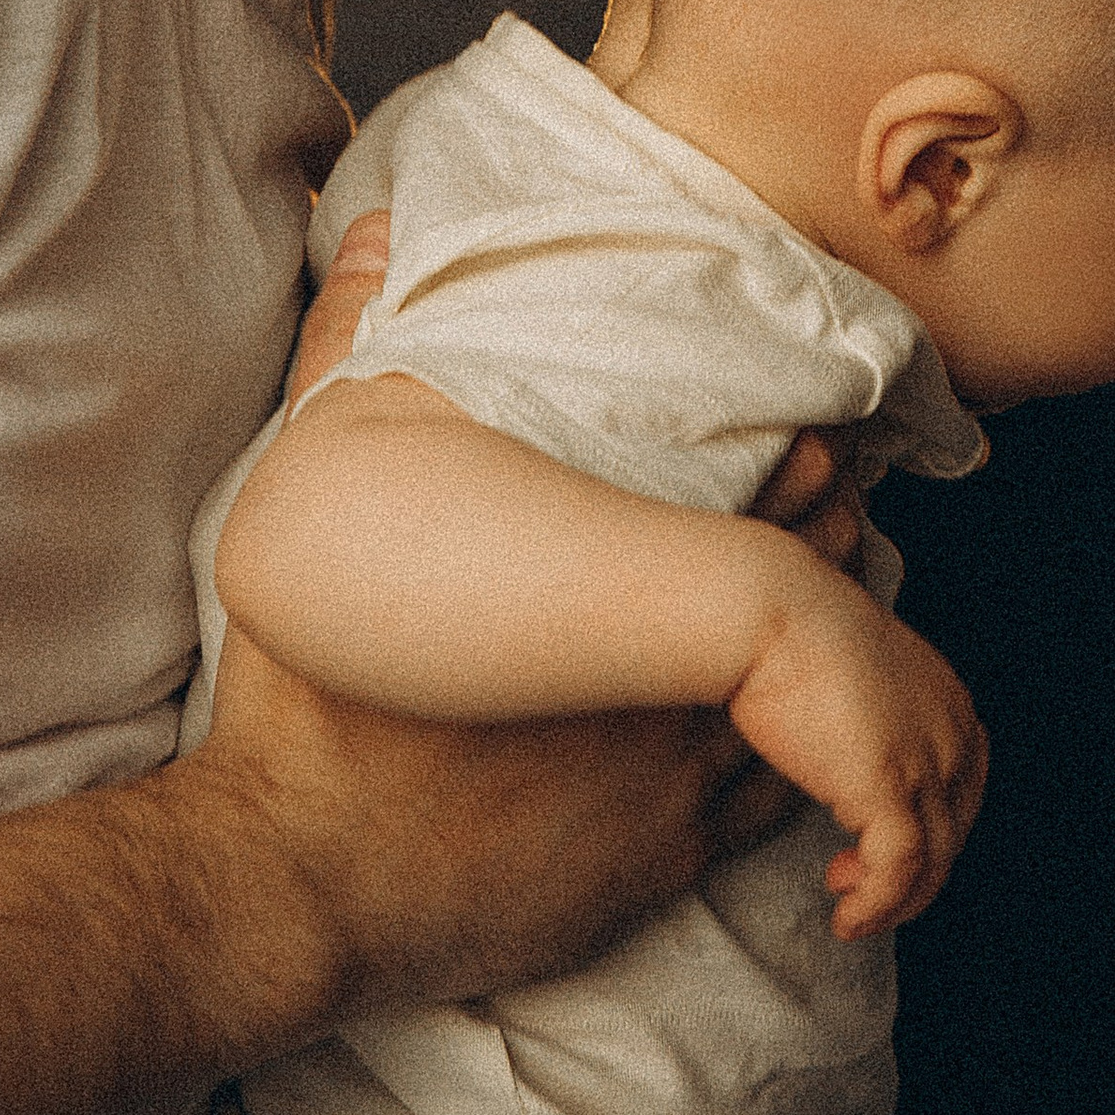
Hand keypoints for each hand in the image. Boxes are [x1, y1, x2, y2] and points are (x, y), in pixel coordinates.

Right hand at [203, 203, 788, 1010]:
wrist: (299, 882)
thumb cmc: (307, 696)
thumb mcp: (309, 494)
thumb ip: (350, 351)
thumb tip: (372, 233)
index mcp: (612, 579)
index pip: (777, 485)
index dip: (797, 444)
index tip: (792, 418)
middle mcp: (675, 681)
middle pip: (811, 574)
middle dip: (813, 523)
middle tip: (806, 483)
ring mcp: (684, 780)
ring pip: (814, 686)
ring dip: (812, 630)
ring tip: (790, 584)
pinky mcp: (673, 858)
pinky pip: (785, 785)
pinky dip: (793, 736)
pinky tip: (769, 707)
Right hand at [728, 582, 988, 940]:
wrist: (764, 610)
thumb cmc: (786, 630)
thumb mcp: (851, 672)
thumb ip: (868, 715)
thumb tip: (846, 752)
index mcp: (948, 700)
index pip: (962, 788)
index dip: (926, 828)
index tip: (874, 846)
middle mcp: (951, 731)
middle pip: (953, 830)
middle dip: (910, 871)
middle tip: (852, 881)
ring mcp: (925, 759)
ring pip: (934, 861)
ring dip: (894, 900)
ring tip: (851, 912)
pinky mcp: (888, 787)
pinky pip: (899, 871)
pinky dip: (878, 904)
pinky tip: (846, 916)